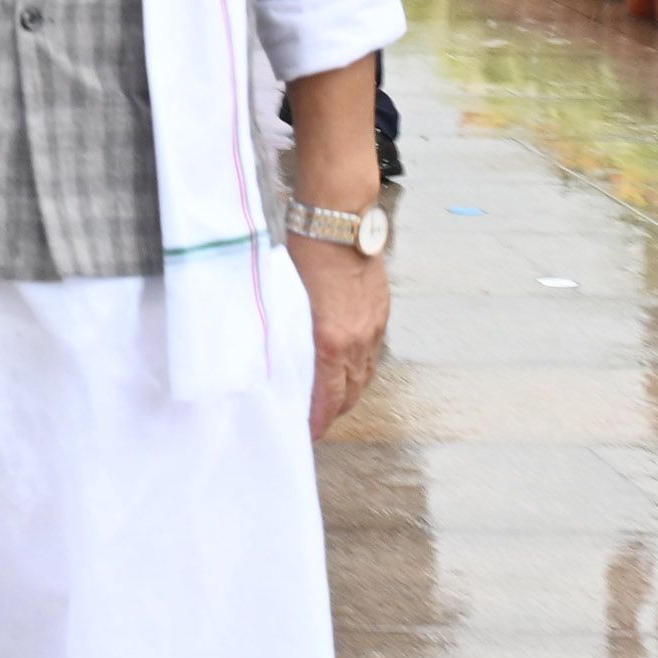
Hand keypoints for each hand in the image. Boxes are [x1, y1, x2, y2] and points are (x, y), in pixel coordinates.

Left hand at [293, 233, 387, 437]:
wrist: (339, 222)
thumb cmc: (303, 254)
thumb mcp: (285, 299)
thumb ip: (287, 332)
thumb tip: (275, 356)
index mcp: (331, 339)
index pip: (328, 395)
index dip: (319, 419)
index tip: (309, 434)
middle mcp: (358, 339)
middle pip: (351, 391)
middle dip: (335, 413)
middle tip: (318, 425)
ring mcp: (374, 327)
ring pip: (365, 375)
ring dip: (350, 395)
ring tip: (333, 406)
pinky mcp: (381, 314)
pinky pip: (373, 354)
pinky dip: (362, 370)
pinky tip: (350, 373)